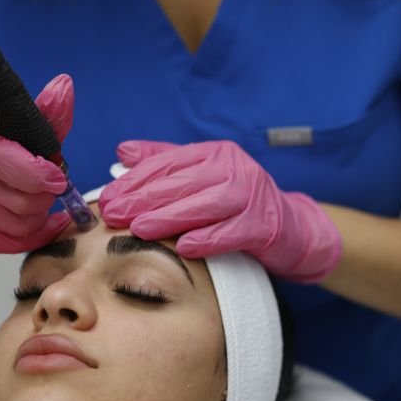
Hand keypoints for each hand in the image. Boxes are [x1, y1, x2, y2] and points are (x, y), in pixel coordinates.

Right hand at [0, 74, 73, 257]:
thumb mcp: (11, 132)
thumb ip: (45, 118)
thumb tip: (65, 85)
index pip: (8, 161)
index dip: (40, 173)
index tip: (56, 175)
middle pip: (23, 199)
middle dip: (44, 195)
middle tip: (47, 186)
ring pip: (23, 222)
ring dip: (39, 213)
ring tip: (35, 200)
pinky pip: (19, 241)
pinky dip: (37, 232)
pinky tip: (39, 221)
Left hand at [99, 140, 341, 282]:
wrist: (292, 229)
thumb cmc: (239, 206)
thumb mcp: (204, 178)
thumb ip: (165, 163)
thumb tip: (123, 152)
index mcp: (215, 153)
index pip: (168, 163)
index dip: (135, 180)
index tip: (107, 196)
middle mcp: (234, 169)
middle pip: (182, 182)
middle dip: (143, 199)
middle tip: (113, 214)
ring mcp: (251, 195)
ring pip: (204, 205)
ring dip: (169, 218)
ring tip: (139, 230)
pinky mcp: (264, 224)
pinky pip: (231, 232)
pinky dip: (208, 239)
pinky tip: (185, 248)